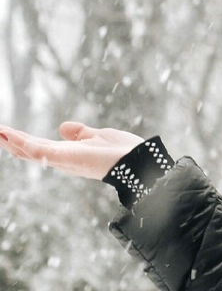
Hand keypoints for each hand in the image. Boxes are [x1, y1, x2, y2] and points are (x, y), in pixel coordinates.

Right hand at [0, 122, 142, 179]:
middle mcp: (63, 160)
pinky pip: (40, 150)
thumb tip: (62, 127)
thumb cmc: (123, 151)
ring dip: (12, 141)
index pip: (40, 147)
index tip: (6, 132)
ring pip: (30, 151)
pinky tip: (10, 136)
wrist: (138, 162)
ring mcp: (63, 160)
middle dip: (12, 141)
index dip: (22, 140)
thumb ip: (80, 133)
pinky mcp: (66, 158)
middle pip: (30, 151)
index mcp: (69, 154)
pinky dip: (24, 144)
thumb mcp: (98, 136)